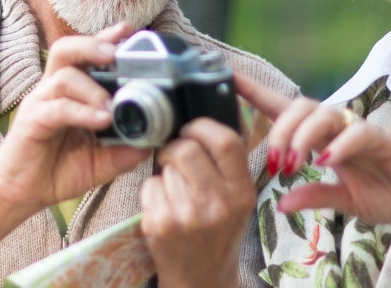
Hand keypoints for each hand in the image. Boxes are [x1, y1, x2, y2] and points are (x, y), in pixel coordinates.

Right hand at [0, 23, 151, 218]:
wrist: (21, 195)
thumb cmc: (57, 172)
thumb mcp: (101, 162)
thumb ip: (126, 149)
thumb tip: (156, 140)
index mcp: (70, 93)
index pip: (85, 55)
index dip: (105, 38)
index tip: (128, 30)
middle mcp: (52, 91)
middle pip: (66, 49)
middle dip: (92, 45)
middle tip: (115, 53)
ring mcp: (39, 104)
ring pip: (63, 76)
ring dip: (92, 87)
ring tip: (111, 106)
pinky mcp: (31, 122)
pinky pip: (57, 108)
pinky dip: (81, 111)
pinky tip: (100, 120)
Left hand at [141, 118, 254, 286]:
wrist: (201, 278)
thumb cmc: (217, 235)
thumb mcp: (237, 202)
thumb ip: (229, 166)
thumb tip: (211, 118)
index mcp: (242, 192)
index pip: (226, 141)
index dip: (203, 126)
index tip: (191, 129)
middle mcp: (218, 203)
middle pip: (187, 149)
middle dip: (174, 148)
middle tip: (173, 159)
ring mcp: (187, 214)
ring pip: (164, 167)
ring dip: (164, 173)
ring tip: (174, 193)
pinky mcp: (161, 224)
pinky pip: (148, 186)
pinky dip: (150, 192)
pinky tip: (162, 208)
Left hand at [236, 74, 390, 232]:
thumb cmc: (386, 194)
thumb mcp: (342, 200)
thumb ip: (312, 196)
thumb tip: (281, 203)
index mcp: (322, 138)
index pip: (285, 109)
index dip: (257, 93)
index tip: (229, 79)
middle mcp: (338, 127)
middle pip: (300, 107)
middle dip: (281, 131)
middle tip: (277, 163)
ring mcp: (361, 129)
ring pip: (324, 114)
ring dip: (303, 137)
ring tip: (295, 163)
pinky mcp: (385, 139)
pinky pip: (357, 132)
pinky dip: (339, 145)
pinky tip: (326, 160)